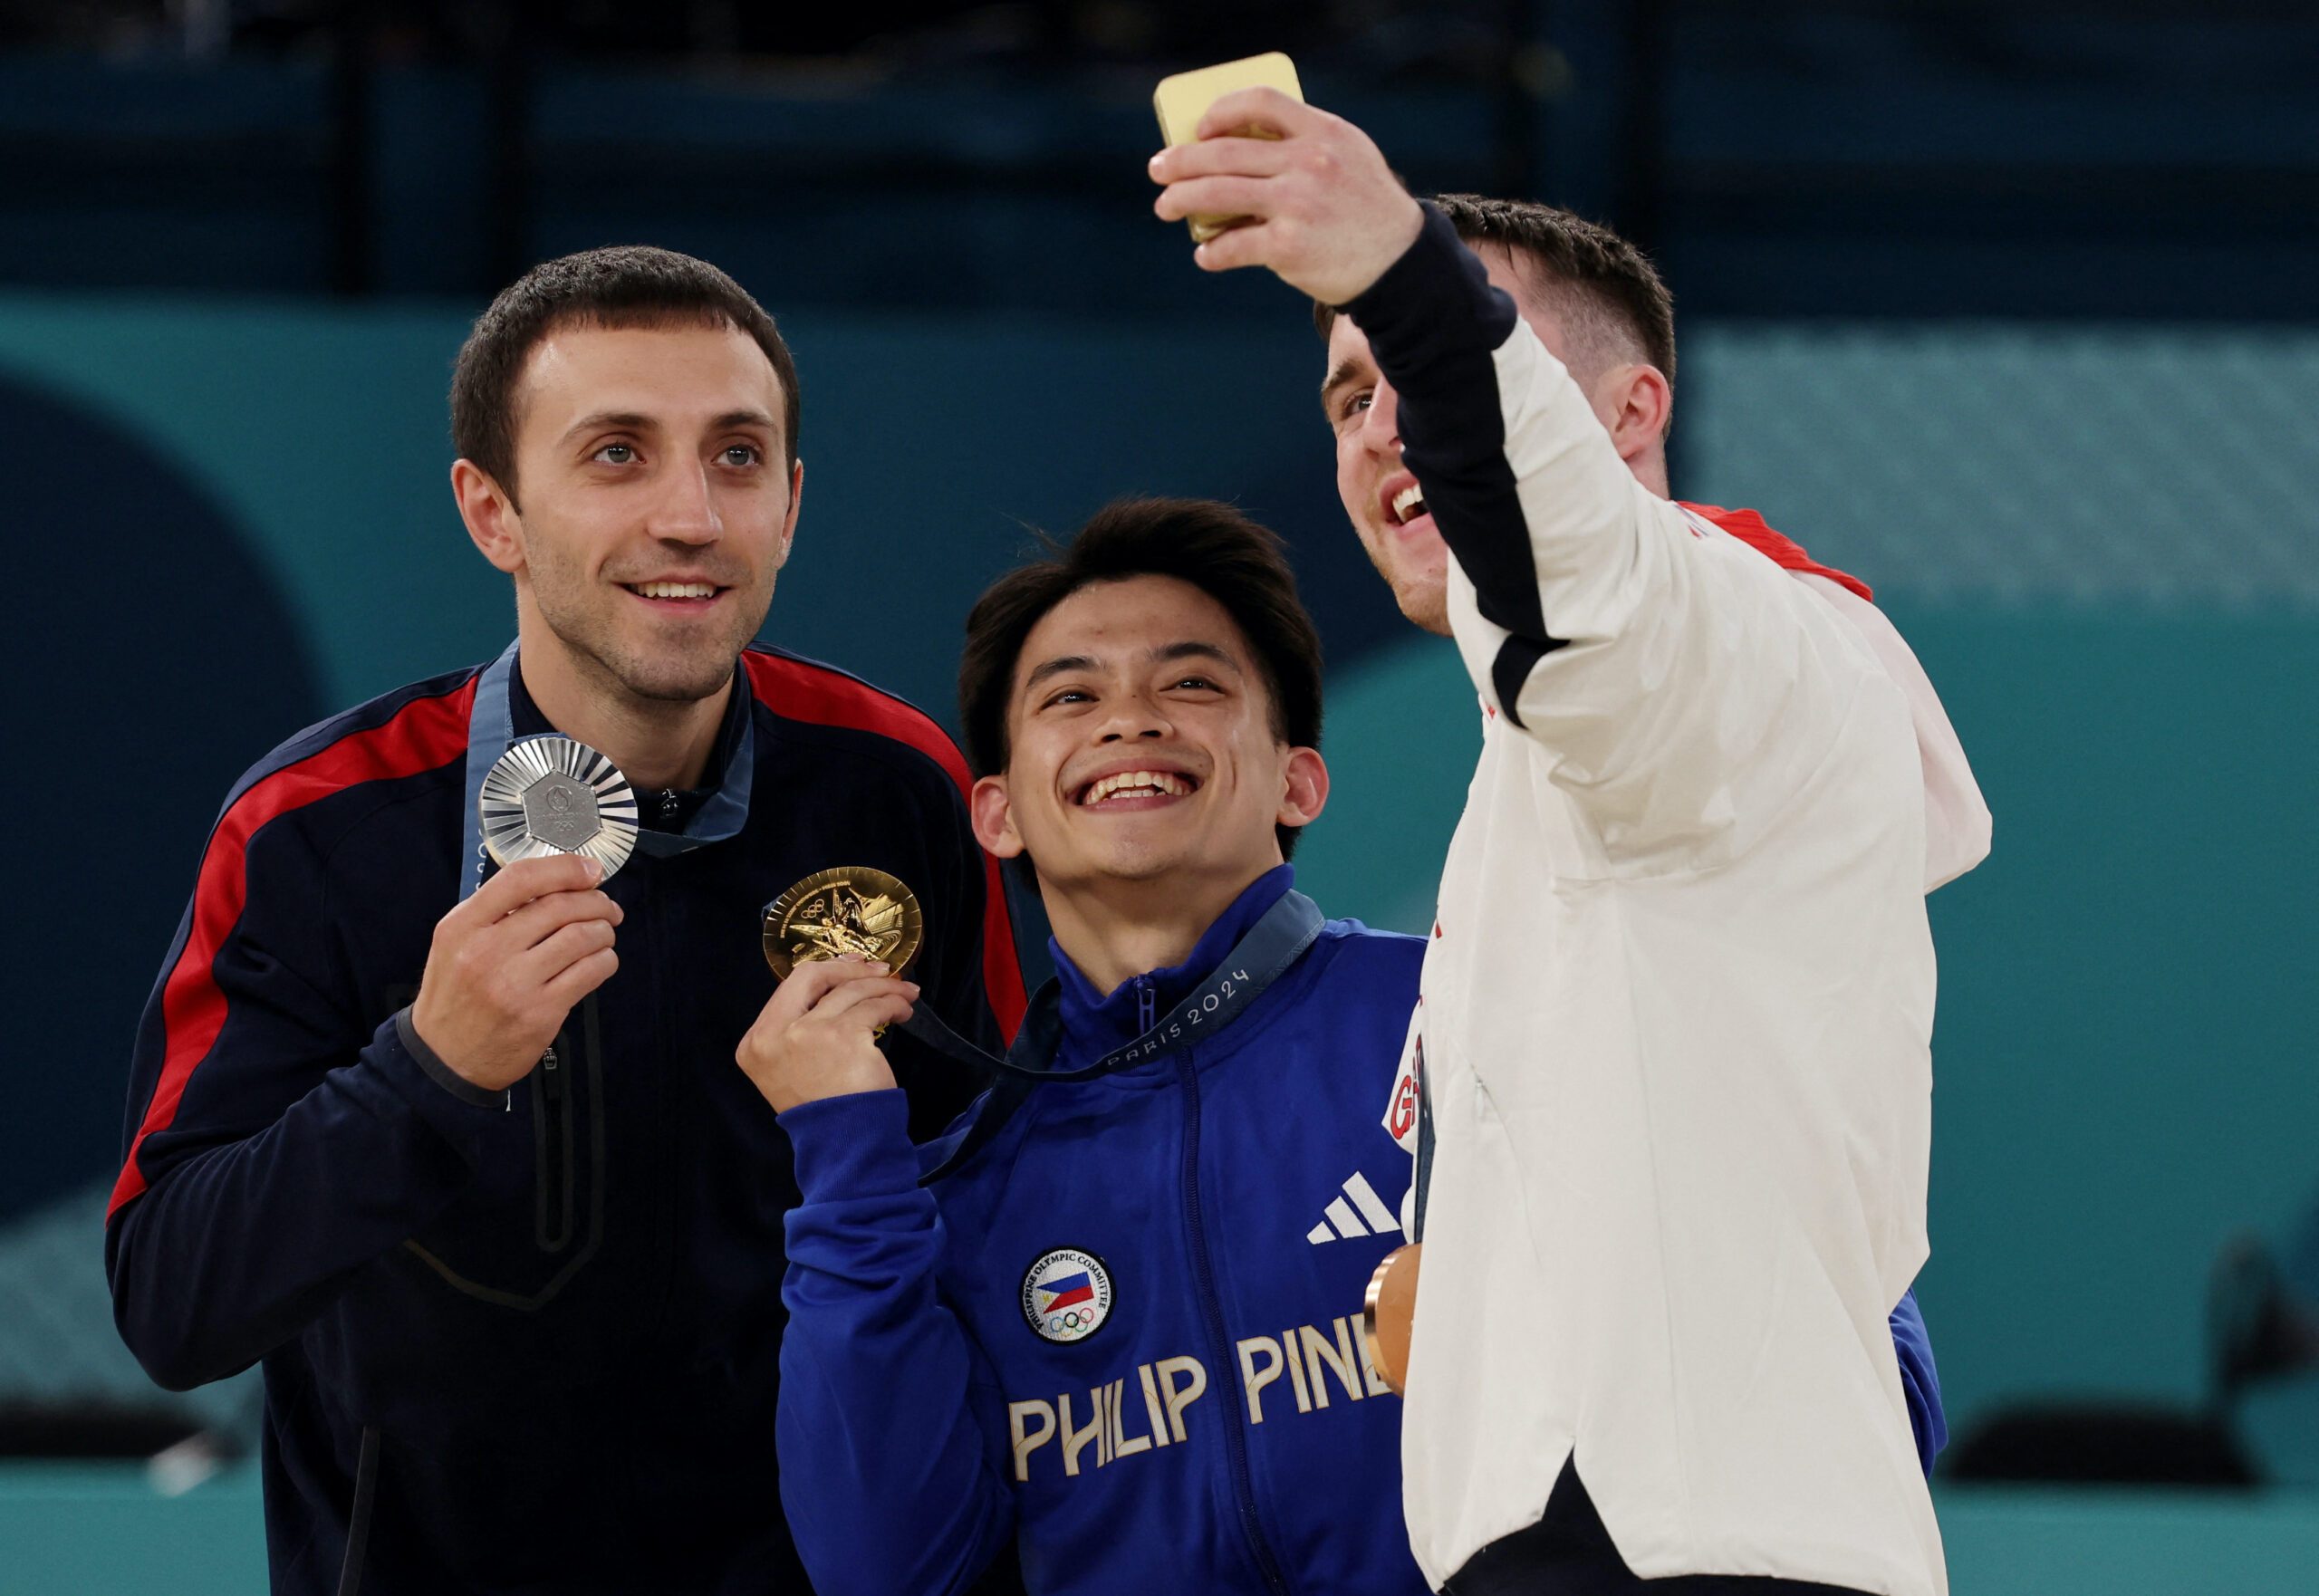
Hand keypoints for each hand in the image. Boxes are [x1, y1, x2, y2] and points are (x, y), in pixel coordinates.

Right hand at [408, 855, 621, 1091]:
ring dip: (604, 931)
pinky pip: (590, 972)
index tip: (589, 870)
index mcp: (462, 926)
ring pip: (582, 937)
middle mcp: (486, 952)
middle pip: (560, 906)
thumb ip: (497, 912)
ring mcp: (514, 984)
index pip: (521, 879)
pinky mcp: (540, 1013)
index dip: (565, 868)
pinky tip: (600, 960)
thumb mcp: (455, 943)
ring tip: (604, 933)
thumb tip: (559, 884)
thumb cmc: (456, 996)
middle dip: (596, 901)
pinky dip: (605, 960)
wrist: (444, 1058)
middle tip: (606, 907)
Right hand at [735, 956, 916, 1113]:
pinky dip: (892, 1004)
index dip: (824, 973)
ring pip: (849, 990)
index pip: (788, 990)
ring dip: (883, 988)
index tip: (851, 969)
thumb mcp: (789, 1070)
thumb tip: (836, 988)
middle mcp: (774, 1034)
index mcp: (754, 1043)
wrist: (841, 1143)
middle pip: (811, 977)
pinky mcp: (843, 1035)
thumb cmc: (821, 1110)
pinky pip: (873, 1007)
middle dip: (849, 968)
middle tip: (880, 971)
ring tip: (904, 995)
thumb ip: (798, 1031)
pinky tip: (902, 1011)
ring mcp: (808, 1032)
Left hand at [1149, 87, 1424, 305]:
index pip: (1261, 102)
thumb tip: (1233, 146)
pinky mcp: (1288, 247)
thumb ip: (1304, 143)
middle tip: (1158, 171)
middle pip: (1224, 152)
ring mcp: (1297, 205)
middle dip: (1180, 161)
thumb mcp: (1349, 156)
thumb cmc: (1365, 208)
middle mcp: (1308, 164)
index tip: (1200, 128)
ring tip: (1165, 208)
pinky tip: (1205, 255)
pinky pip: (1233, 246)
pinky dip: (1211, 252)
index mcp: (1322, 133)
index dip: (1222, 111)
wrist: (1399, 263)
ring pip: (1218, 195)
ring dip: (1180, 200)